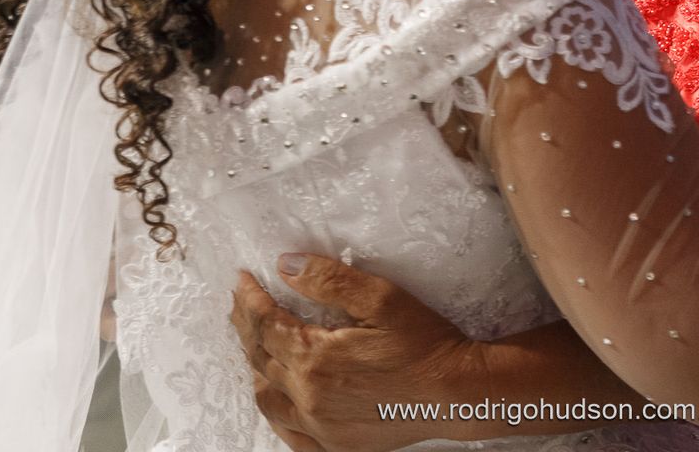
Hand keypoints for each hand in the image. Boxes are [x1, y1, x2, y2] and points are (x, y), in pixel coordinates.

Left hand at [230, 255, 479, 451]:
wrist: (457, 393)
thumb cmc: (424, 343)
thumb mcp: (381, 298)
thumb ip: (330, 280)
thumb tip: (285, 266)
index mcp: (315, 358)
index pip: (266, 324)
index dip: (250, 299)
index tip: (241, 280)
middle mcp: (308, 396)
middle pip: (261, 356)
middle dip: (246, 325)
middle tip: (241, 303)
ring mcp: (319, 426)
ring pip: (267, 396)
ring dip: (255, 365)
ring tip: (254, 343)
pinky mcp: (335, 444)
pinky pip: (287, 432)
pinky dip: (274, 409)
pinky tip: (275, 395)